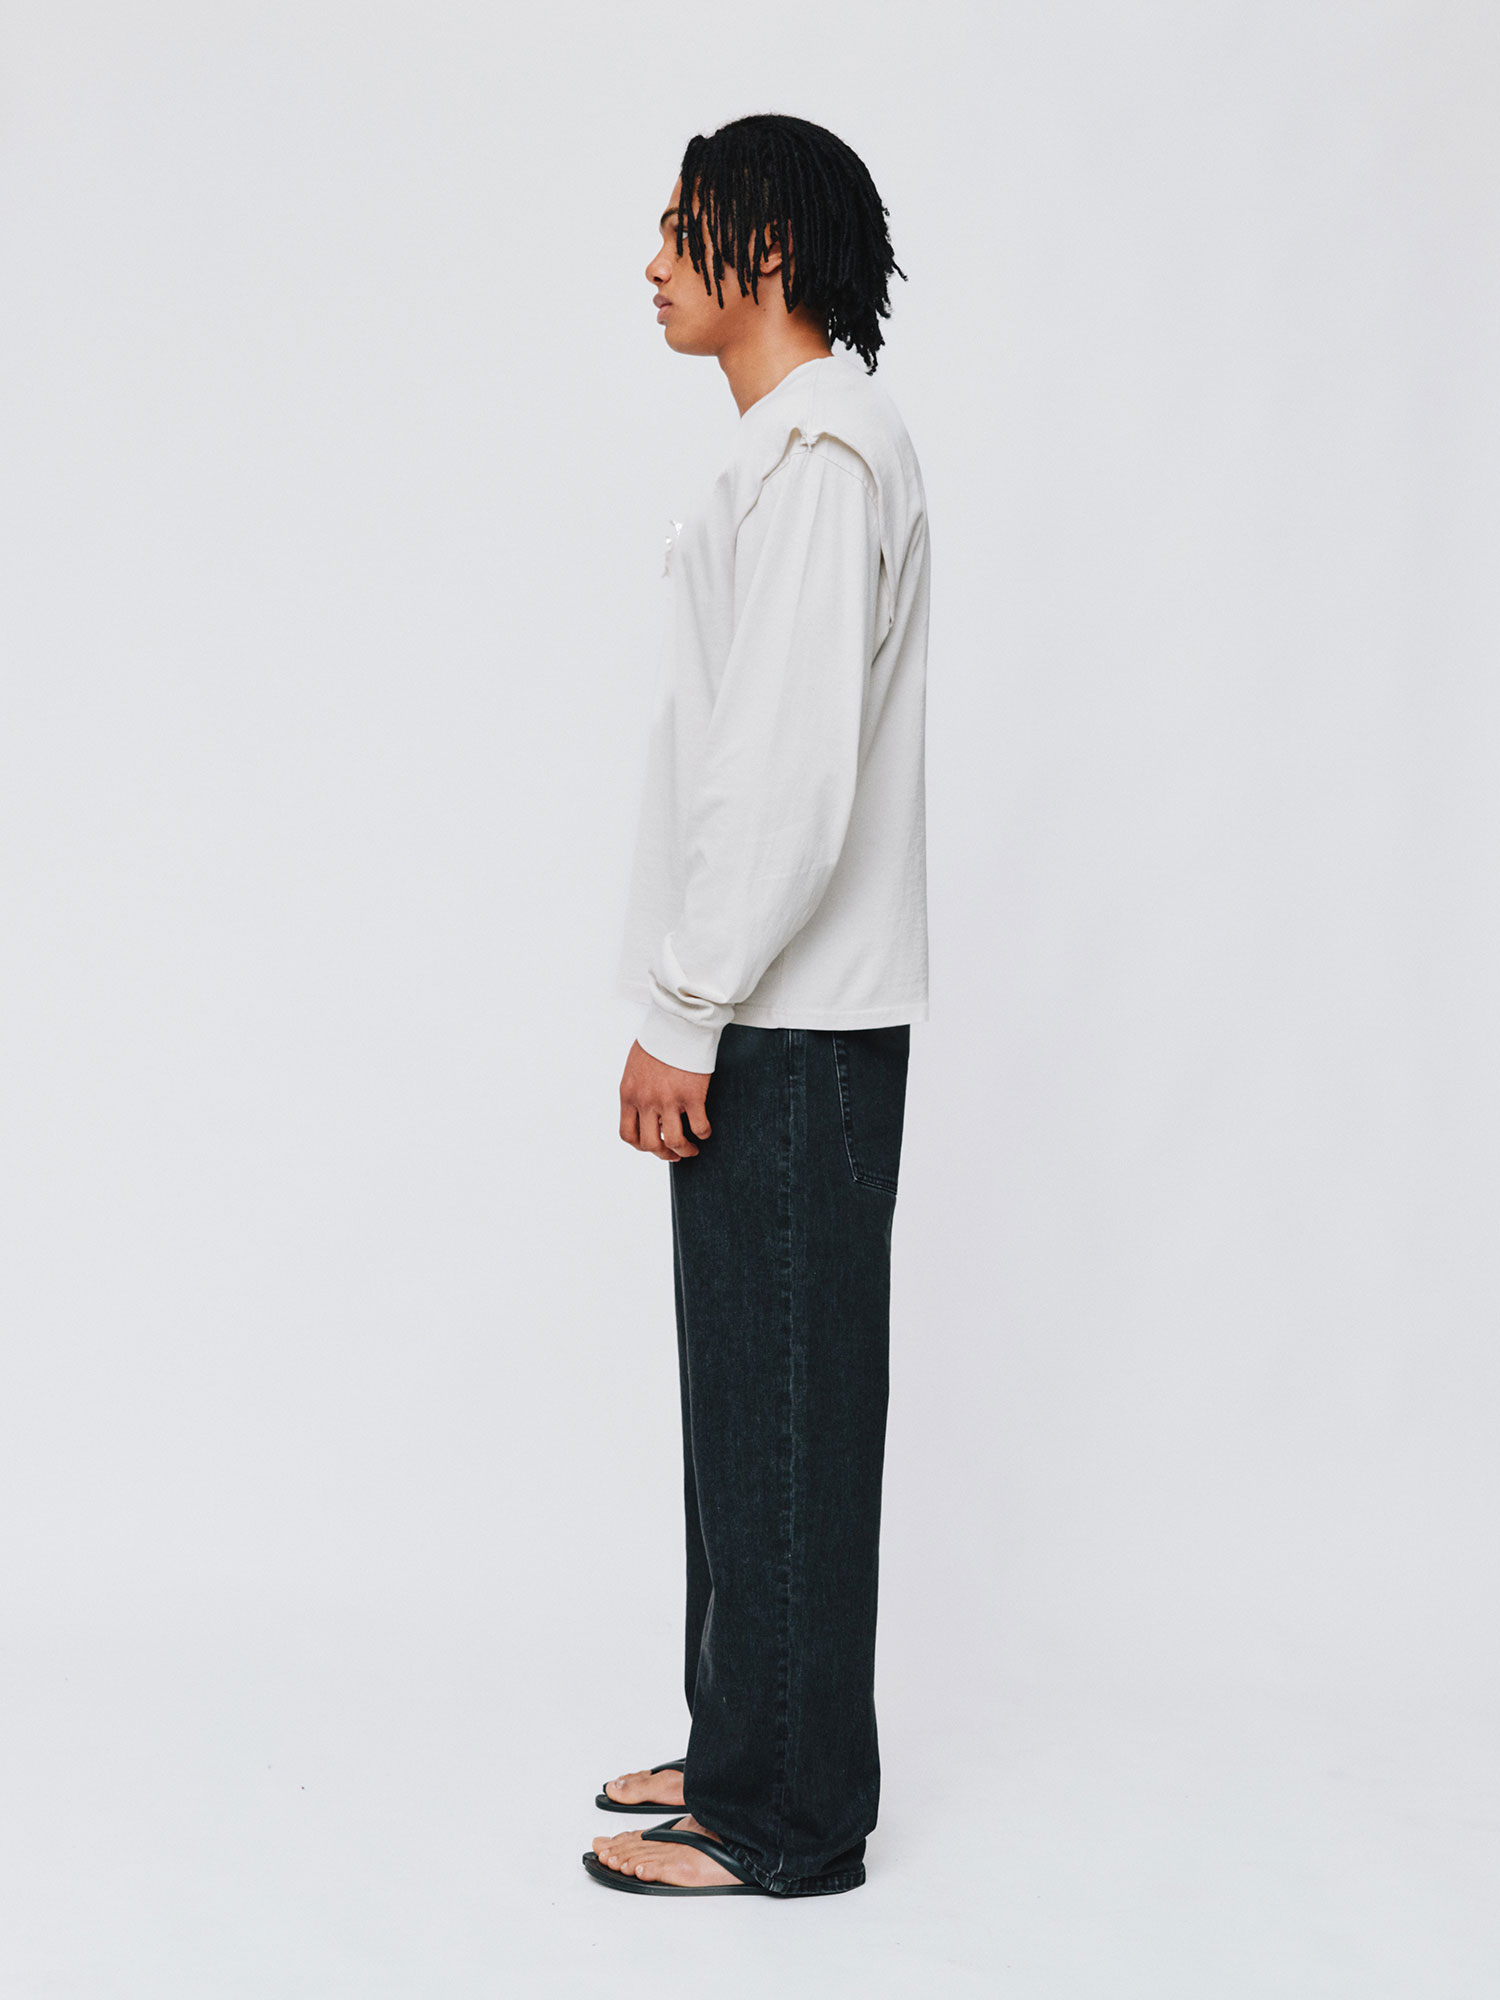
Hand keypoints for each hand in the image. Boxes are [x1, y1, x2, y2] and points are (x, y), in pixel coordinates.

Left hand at [618, 1041, 711, 1161]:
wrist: (678, 1022)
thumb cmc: (658, 1040)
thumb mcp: (635, 1067)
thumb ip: (637, 1090)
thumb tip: (646, 1108)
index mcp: (629, 1094)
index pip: (628, 1134)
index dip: (641, 1146)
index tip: (653, 1145)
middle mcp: (646, 1101)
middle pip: (650, 1144)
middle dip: (663, 1154)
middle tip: (674, 1153)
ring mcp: (669, 1100)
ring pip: (674, 1142)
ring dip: (684, 1151)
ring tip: (692, 1149)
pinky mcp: (692, 1096)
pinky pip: (699, 1127)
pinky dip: (703, 1134)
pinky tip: (705, 1131)